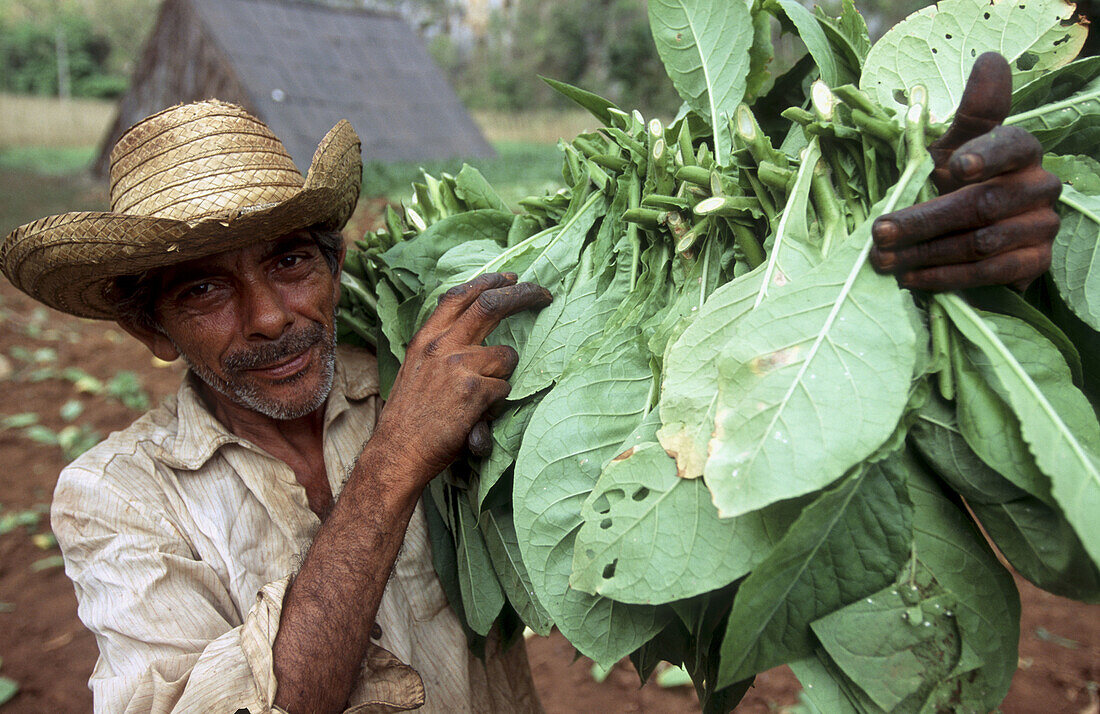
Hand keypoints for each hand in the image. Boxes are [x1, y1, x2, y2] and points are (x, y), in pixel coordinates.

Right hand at [372, 272, 550, 476]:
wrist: (399, 451)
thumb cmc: (410, 417)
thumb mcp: (417, 369)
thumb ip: (442, 347)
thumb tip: (473, 333)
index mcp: (426, 338)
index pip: (460, 295)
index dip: (488, 281)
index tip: (509, 277)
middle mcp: (442, 345)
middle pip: (491, 305)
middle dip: (522, 294)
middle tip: (542, 293)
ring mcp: (459, 365)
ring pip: (505, 356)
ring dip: (503, 375)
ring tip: (481, 397)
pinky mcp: (474, 390)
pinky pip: (504, 389)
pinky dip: (496, 402)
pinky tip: (476, 415)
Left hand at [870, 52, 1061, 291]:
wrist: (973, 238)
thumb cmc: (955, 184)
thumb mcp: (954, 148)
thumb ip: (972, 111)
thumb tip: (991, 59)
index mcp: (1020, 150)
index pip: (1009, 145)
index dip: (983, 155)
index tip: (951, 166)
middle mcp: (1040, 186)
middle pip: (981, 203)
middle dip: (924, 220)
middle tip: (880, 233)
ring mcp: (1042, 226)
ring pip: (980, 243)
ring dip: (926, 254)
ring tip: (885, 262)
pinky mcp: (1035, 263)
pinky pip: (989, 273)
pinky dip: (945, 278)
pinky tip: (911, 280)